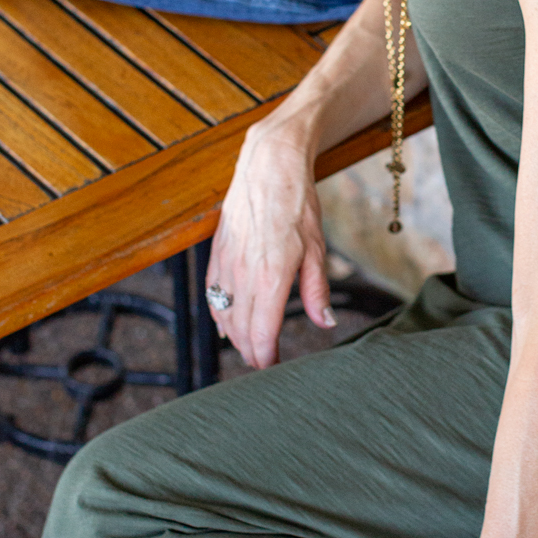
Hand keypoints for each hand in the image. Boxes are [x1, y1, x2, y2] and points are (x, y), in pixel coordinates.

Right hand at [205, 115, 333, 368]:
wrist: (268, 167)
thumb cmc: (297, 205)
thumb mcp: (317, 248)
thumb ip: (317, 289)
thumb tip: (326, 322)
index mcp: (271, 276)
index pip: (262, 332)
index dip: (266, 357)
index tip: (274, 370)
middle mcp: (242, 275)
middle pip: (240, 330)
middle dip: (251, 352)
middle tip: (265, 365)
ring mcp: (225, 265)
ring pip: (223, 315)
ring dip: (234, 337)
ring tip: (250, 348)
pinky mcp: (216, 254)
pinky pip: (212, 295)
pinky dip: (218, 314)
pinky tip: (226, 324)